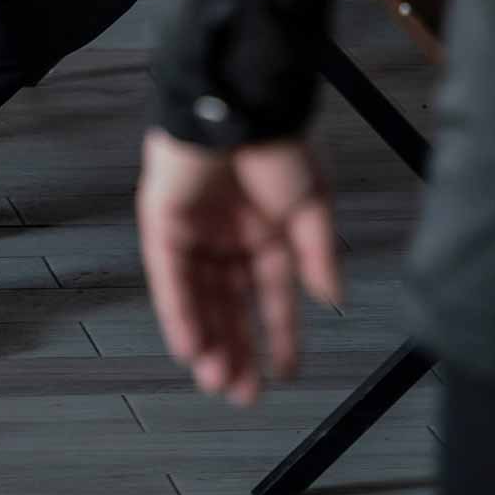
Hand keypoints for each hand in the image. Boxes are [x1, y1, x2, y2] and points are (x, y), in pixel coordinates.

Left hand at [137, 129, 342, 405]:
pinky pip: (170, 279)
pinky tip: (192, 348)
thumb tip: (331, 296)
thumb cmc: (279, 143)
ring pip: (200, 299)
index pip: (272, 294)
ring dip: (209, 340)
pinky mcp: (162, 223)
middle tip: (244, 392)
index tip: (285, 370)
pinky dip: (180, 314)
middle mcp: (231, 235)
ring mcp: (196, 231)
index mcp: (269, 230)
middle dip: (238, 349)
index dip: (280, 333)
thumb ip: (317, 254)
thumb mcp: (312, 204)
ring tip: (219, 380)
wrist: (240, 102)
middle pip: (232, 304)